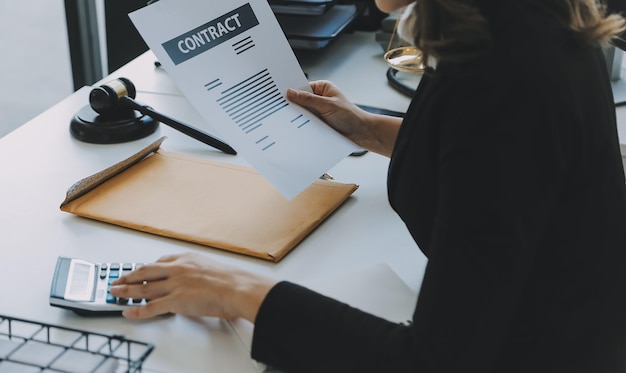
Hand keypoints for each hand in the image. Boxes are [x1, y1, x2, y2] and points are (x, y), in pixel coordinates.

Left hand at [110, 253, 275, 320]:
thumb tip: (194, 283)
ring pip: (143, 288)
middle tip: (118, 279)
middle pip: (145, 272)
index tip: (140, 271)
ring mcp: (175, 285)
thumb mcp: (211, 268)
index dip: (146, 268)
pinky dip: (136, 311)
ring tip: (115, 293)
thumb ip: (197, 273)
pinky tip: (128, 312)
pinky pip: (150, 308)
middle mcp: (177, 269)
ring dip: (126, 291)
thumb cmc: (231, 281)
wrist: (237, 288)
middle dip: (129, 276)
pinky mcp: (175, 301)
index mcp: (186, 259)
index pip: (160, 262)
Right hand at [287, 81, 401, 156]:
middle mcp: (319, 98)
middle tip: (278, 108)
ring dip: (297, 117)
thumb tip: (290, 92)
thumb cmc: (350, 116)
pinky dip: (301, 126)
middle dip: (292, 105)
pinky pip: (306, 123)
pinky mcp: (318, 124)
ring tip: (285, 119)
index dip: (291, 90)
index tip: (278, 94)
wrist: (361, 134)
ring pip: (302, 113)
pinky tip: (294, 128)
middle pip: (300, 100)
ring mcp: (318, 112)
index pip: (302, 87)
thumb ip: (308, 100)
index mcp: (322, 88)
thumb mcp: (327, 105)